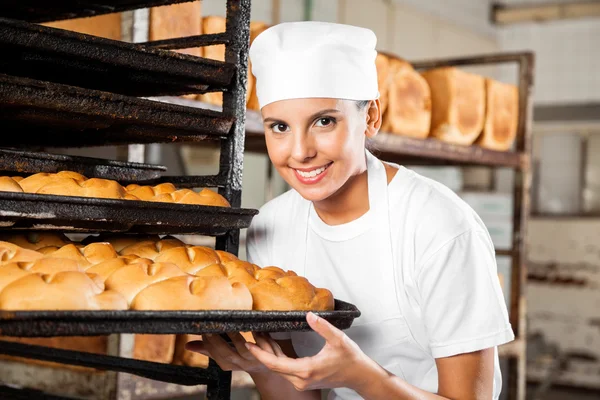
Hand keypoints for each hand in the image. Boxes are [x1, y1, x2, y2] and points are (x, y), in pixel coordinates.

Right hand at [184, 332, 284, 374]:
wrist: (269, 369)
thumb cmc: (245, 357)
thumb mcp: (227, 354)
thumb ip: (209, 349)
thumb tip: (188, 345)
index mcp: (230, 363)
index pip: (216, 355)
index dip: (208, 345)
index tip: (204, 331)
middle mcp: (241, 363)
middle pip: (227, 356)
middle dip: (218, 343)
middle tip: (212, 329)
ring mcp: (255, 361)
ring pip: (246, 352)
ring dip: (238, 339)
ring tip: (232, 327)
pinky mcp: (269, 357)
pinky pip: (265, 349)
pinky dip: (261, 339)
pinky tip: (257, 330)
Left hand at [245, 312, 372, 391]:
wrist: (359, 375)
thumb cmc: (350, 359)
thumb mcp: (337, 339)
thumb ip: (322, 326)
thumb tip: (309, 314)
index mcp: (306, 370)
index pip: (275, 364)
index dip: (260, 353)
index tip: (249, 344)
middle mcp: (301, 379)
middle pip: (274, 365)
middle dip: (262, 350)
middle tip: (252, 334)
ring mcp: (302, 381)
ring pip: (279, 368)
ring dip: (269, 353)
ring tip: (259, 337)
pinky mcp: (304, 379)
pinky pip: (285, 369)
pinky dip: (277, 357)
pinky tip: (273, 345)